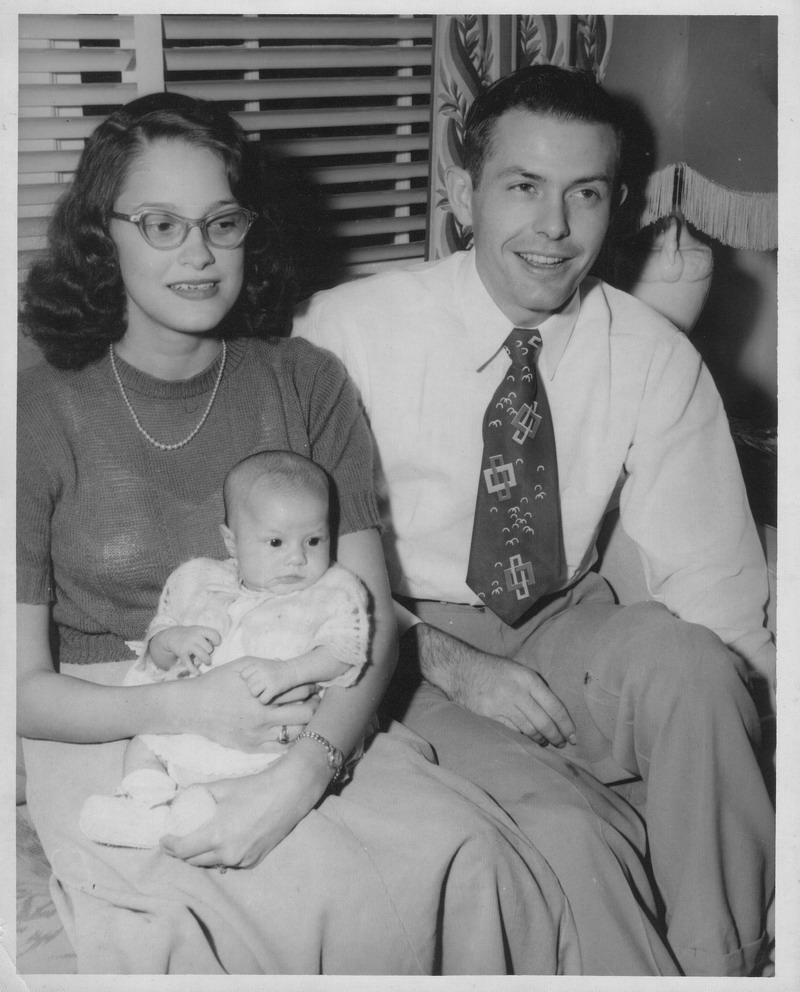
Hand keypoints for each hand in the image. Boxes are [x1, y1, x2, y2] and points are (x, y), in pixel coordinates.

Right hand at [151, 625, 220, 673]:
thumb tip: (218, 651)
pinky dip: (194, 670)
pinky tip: (198, 673)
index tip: (215, 644)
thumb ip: (207, 638)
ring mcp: (188, 645)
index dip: (217, 641)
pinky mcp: (182, 653)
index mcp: (200, 630)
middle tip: (206, 652)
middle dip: (209, 652)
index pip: (214, 635)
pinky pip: (189, 664)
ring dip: (206, 661)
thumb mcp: (198, 631)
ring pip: (203, 656)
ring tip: (207, 662)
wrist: (172, 635)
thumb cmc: (190, 635)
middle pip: (209, 648)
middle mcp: (194, 636)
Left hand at [160, 746, 327, 868]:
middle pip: (193, 861)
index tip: (163, 839)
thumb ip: (197, 793)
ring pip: (210, 865)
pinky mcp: (253, 862)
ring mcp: (241, 860)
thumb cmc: (254, 788)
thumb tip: (177, 797)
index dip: (169, 845)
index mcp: (216, 835)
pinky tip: (219, 845)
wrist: (288, 794)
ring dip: (200, 856)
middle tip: (176, 842)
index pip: (182, 850)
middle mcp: (227, 853)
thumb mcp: (222, 787)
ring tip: (196, 843)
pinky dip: (220, 857)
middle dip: (181, 853)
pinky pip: (228, 864)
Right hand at [180, 659, 318, 749]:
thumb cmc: (216, 682)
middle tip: (317, 701)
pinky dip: (292, 740)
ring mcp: (257, 736)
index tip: (315, 685)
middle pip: (304, 714)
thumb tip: (286, 666)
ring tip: (308, 716)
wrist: (192, 707)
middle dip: (314, 706)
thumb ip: (266, 665)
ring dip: (306, 724)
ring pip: (296, 734)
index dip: (311, 686)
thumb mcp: (241, 665)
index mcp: (261, 695)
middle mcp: (262, 718)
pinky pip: (281, 749)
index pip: (299, 690)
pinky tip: (295, 730)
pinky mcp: (251, 748)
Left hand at [239, 657, 293, 703]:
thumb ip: (251, 669)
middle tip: (263, 686)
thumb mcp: (263, 664)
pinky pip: (262, 700)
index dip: (248, 679)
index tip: (256, 680)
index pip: (243, 675)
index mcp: (258, 664)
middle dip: (255, 688)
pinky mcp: (274, 688)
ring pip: (253, 693)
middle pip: (248, 685)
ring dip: (259, 694)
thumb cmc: (276, 669)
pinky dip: (265, 700)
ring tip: (266, 691)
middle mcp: (262, 671)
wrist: (293, 670)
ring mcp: (268, 679)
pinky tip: (270, 696)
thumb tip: (236, 676)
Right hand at [455, 652, 576, 747]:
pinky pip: (511, 733)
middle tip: (561, 744)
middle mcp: (516, 692)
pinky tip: (526, 741)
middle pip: (544, 722)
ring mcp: (501, 705)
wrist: (460, 668)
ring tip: (545, 742)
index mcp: (527, 679)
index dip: (566, 725)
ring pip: (528, 730)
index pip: (554, 706)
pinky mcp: (488, 716)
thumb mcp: (518, 671)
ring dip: (540, 740)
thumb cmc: (493, 669)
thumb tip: (555, 714)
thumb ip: (535, 688)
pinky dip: (522, 738)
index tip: (573, 736)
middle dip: (556, 737)